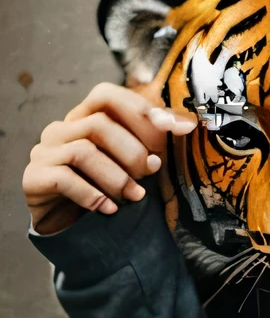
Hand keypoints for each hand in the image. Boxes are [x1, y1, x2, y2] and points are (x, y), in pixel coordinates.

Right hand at [23, 82, 195, 234]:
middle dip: (133, 151)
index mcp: (85, 117)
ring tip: (134, 196)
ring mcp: (45, 151)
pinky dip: (93, 195)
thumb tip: (188, 125)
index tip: (170, 128)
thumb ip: (154, 139)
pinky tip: (109, 209)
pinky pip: (64, 179)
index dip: (139, 108)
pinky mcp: (34, 177)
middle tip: (150, 172)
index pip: (107, 95)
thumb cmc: (103, 184)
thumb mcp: (130, 159)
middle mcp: (62, 129)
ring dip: (117, 176)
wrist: (67, 222)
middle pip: (99, 124)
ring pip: (84, 151)